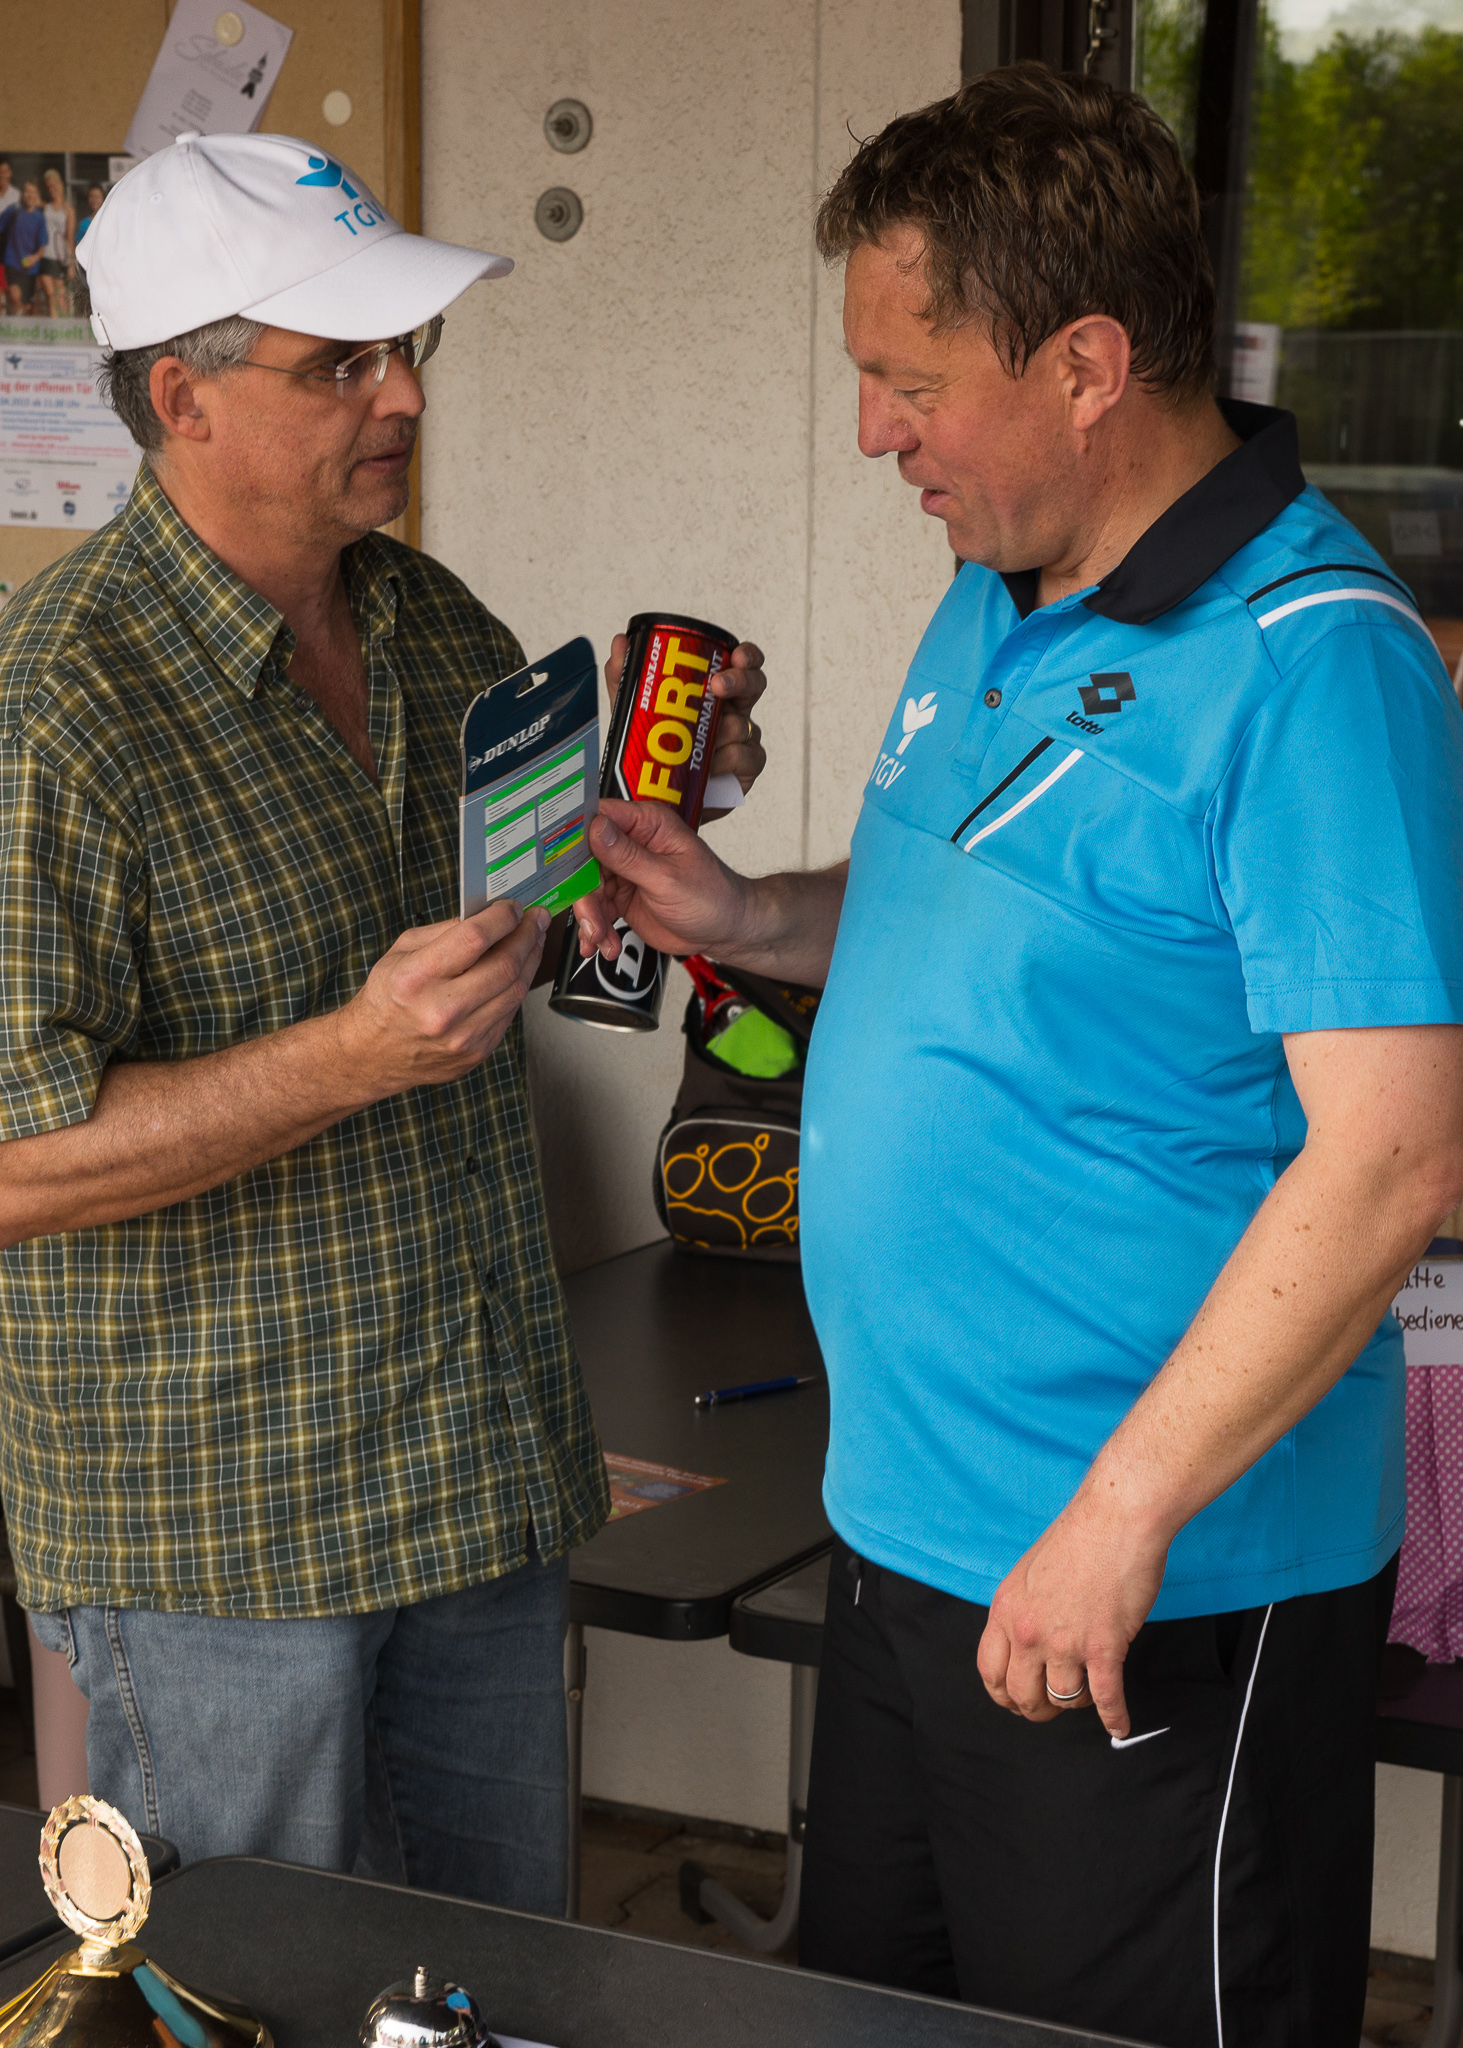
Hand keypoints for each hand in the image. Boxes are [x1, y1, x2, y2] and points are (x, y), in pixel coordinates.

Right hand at [336, 900, 549, 1094]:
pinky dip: (517, 987)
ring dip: (530, 959)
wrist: (373, 1052)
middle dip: (527, 935)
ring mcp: (462, 1036)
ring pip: (515, 990)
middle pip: (504, 964)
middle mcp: (440, 1010)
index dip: (503, 917)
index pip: (474, 938)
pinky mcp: (476, 1052)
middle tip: (535, 919)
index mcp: (416, 978)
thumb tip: (489, 914)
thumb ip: (446, 931)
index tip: (513, 907)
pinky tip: (517, 971)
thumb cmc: (387, 998)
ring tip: (533, 941)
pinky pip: (510, 1012)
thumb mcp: (402, 952)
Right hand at [575, 799, 754, 959]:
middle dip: (583, 893)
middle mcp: (632, 843)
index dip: (575, 835)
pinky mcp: (621, 896)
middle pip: (585, 859)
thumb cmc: (713, 896)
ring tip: (601, 940)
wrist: (726, 930)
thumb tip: (595, 829)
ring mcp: (624, 870)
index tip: (558, 859)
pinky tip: (600, 945)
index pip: (600, 817)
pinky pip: (596, 909)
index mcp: (647, 825)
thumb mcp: (668, 878)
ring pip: (587, 888)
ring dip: (590, 918)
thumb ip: (628, 855)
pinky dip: (595, 930)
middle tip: (590, 920)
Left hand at [605, 634, 766, 807]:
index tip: (735, 654)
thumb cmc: (656, 751)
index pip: (740, 663)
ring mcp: (743, 739)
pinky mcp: (747, 767)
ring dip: (717, 734)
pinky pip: (743, 756)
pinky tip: (710, 767)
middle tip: (718, 686)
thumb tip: (620, 643)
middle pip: (754, 684)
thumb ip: (625, 678)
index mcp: (714, 691)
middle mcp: (733, 710)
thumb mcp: (634, 712)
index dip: (745, 655)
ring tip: (694, 746)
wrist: (660, 798)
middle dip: (739, 680)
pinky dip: (724, 760)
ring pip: (741, 724)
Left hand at [975, 1494, 1169, 1738]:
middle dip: (1037, 1708)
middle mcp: (1028, 1631)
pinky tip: (1119, 1726)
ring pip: (1064, 1698)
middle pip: (1022, 1694)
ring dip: (1077, 1703)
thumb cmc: (1078, 1538)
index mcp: (1005, 1610)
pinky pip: (1106, 1698)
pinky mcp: (1103, 1647)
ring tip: (1087, 1695)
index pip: (990, 1672)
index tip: (1016, 1700)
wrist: (1114, 1520)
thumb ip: (1022, 1610)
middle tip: (1051, 1707)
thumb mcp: (1028, 1574)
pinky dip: (1114, 1717)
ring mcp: (1065, 1642)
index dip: (1003, 1694)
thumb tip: (1026, 1643)